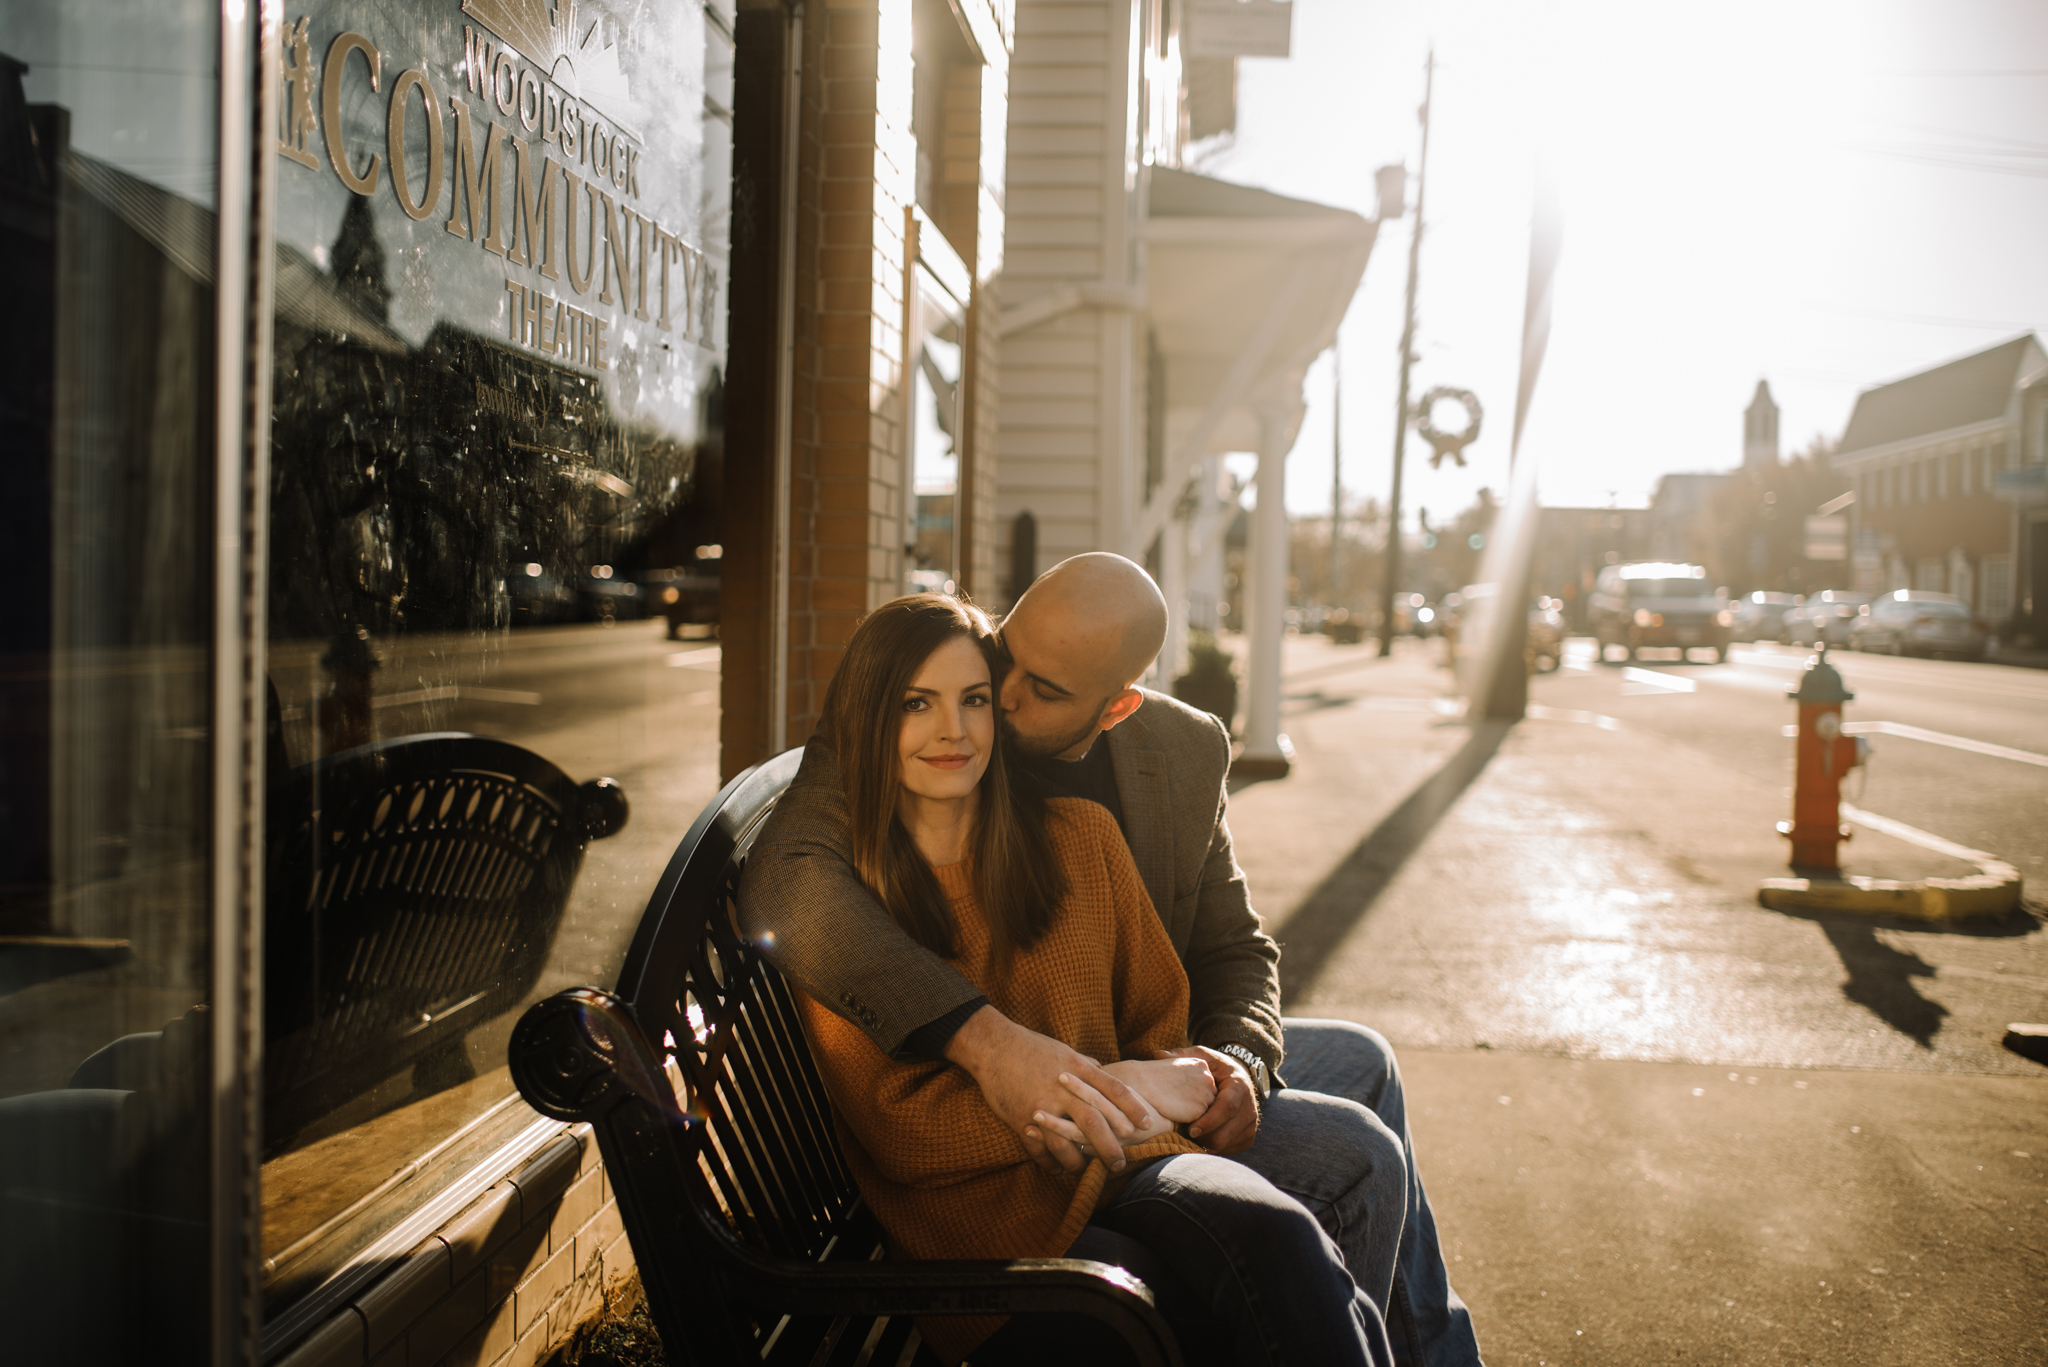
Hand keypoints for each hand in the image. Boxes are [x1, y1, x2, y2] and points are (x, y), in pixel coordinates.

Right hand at [946, 1006, 1152, 1173]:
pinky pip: (1038, 1148)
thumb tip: (1104, 1073)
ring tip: (1086, 1170)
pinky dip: (1049, 1162)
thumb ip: (1085, 1066)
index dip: (1133, 1106)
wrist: (993, 1046)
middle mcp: (1062, 1087)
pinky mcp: (1020, 1119)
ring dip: (1077, 1161)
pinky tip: (1057, 1169)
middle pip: (1094, 1120)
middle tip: (1120, 1163)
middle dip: (1110, 1145)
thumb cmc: (1031, 1047)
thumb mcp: (1064, 1050)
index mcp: (1076, 1067)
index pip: (1113, 1088)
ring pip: (1066, 1141)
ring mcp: (1041, 1104)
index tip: (1148, 1122)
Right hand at [1101, 1056, 1216, 1124]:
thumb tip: (1190, 1088)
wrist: (1142, 1083)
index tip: (1177, 1092)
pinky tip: (1177, 1116)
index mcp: (1202, 1064)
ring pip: (1207, 1110)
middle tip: (1178, 1103)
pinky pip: (1201, 1121)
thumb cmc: (1153, 1076)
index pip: (1204, 1084)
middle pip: (1209, 1096)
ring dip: (1196, 1113)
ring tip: (1177, 1110)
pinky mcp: (1201, 1110)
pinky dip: (1191, 1122)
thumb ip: (1188, 1075)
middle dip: (1197, 1101)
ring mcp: (1206, 1093)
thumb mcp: (1175, 1067)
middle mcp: (1208, 1077)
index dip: (1191, 1091)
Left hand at [1165, 1045, 1258, 1153]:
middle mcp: (1250, 1108)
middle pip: (1226, 1133)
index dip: (1209, 1121)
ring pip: (1225, 1145)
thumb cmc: (1215, 1068)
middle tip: (1181, 1135)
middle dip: (1202, 1138)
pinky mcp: (1247, 1138)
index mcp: (1239, 1086)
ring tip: (1187, 1137)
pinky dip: (1211, 1148)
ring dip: (1205, 1145)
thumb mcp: (1202, 1056)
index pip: (1227, 1108)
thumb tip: (1159, 1055)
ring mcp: (1250, 1125)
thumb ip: (1181, 1056)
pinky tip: (1198, 1139)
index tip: (1190, 1129)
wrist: (1238, 1079)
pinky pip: (1228, 1150)